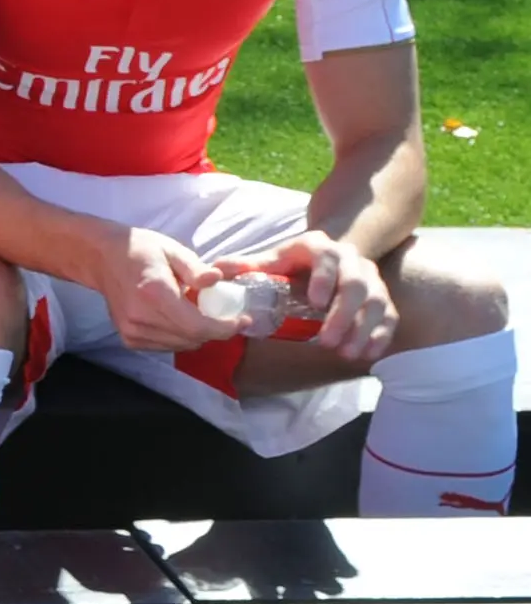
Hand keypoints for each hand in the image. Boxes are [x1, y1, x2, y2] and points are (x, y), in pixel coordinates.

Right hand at [88, 225, 236, 352]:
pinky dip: (180, 336)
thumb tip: (217, 280)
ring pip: (181, 345)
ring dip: (197, 333)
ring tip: (196, 311)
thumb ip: (195, 268)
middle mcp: (140, 318)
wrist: (102, 258)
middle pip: (192, 339)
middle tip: (222, 312)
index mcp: (153, 293)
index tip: (242, 320)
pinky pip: (166, 346)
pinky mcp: (129, 338)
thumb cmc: (139, 249)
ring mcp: (132, 331)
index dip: (225, 328)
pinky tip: (177, 318)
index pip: (197, 326)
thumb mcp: (172, 249)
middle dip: (214, 329)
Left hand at [226, 230, 396, 363]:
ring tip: (345, 353)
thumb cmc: (293, 263)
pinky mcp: (384, 299)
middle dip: (343, 314)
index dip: (324, 278)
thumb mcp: (271, 260)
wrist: (332, 255)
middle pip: (357, 285)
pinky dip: (381, 336)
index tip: (315, 302)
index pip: (327, 258)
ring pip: (377, 302)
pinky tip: (367, 355)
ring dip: (363, 329)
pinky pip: (390, 316)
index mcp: (320, 248)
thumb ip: (246, 266)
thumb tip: (214, 272)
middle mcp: (352, 260)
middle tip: (326, 341)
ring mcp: (372, 279)